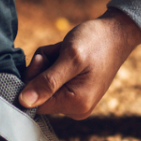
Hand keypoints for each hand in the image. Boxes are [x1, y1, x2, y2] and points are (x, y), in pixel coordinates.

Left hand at [19, 9, 140, 117]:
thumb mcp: (70, 58)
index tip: (44, 60)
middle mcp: (76, 108)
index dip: (32, 80)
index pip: (35, 103)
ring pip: (44, 85)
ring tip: (64, 51)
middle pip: (39, 94)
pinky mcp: (75, 91)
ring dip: (47, 64)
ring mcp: (76, 100)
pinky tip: (66, 54)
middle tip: (58, 52)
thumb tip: (24, 102)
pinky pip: (53, 81)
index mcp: (76, 104)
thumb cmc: (96, 42)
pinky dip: (54, 65)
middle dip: (42, 69)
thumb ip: (47, 81)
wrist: (117, 32)